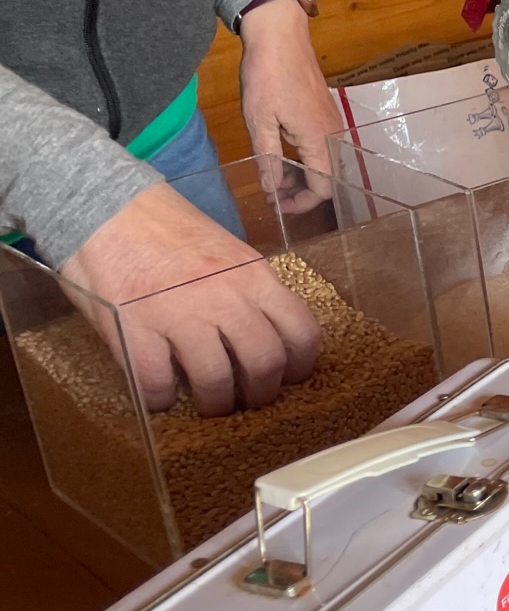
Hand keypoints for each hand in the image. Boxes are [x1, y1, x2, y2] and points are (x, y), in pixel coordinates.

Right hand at [61, 183, 321, 415]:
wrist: (104, 204)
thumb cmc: (163, 225)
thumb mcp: (226, 249)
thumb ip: (246, 288)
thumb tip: (261, 330)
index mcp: (252, 275)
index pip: (301, 329)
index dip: (302, 364)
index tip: (292, 377)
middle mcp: (224, 296)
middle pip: (265, 363)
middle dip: (262, 393)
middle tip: (250, 401)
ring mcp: (179, 314)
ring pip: (216, 380)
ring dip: (215, 403)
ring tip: (209, 405)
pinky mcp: (134, 329)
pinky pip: (157, 383)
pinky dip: (161, 399)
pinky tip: (161, 395)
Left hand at [239, 0, 340, 213]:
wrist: (280, 35)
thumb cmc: (267, 76)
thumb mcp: (259, 120)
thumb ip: (268, 159)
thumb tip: (270, 189)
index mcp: (319, 140)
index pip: (323, 188)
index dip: (301, 203)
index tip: (277, 205)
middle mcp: (333, 134)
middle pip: (326, 177)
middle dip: (298, 190)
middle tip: (270, 193)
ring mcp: (331, 122)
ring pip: (322, 161)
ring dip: (299, 173)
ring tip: (271, 174)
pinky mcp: (324, 112)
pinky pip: (320, 145)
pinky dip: (303, 156)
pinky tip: (280, 152)